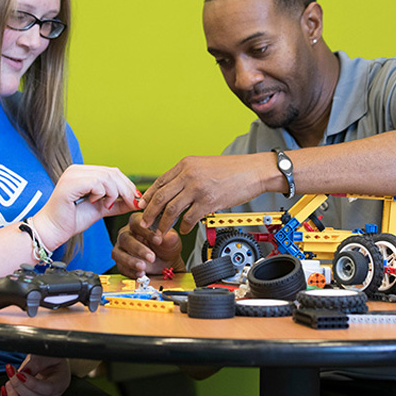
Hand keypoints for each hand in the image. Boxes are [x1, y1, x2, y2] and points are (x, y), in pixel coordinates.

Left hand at [0, 355, 70, 395]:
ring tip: (8, 382)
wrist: (46, 361)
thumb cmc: (49, 356)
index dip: (31, 383)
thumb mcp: (46, 353)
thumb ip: (37, 362)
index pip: (47, 389)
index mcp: (61, 382)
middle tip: (12, 373)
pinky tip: (4, 391)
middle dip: (18, 386)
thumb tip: (24, 373)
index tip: (19, 374)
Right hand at [31, 164, 140, 250]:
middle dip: (126, 189)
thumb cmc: (72, 220)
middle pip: (112, 172)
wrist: (53, 231)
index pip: (112, 172)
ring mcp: (72, 174)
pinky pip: (96, 183)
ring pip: (106, 177)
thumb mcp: (100, 209)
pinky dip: (102, 194)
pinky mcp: (70, 183)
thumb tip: (137, 202)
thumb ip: (116, 203)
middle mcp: (77, 170)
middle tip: (132, 203)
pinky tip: (95, 202)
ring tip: (107, 205)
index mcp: (83, 173)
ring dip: (113, 193)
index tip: (136, 199)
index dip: (127, 184)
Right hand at [111, 212, 184, 277]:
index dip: (146, 232)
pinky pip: (120, 267)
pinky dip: (130, 272)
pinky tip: (141, 274)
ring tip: (143, 267)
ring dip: (130, 261)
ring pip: (118, 253)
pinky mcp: (120, 262)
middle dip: (138, 249)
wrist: (166, 263)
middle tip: (151, 258)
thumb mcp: (172, 241)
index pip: (136, 223)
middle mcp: (126, 233)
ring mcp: (121, 248)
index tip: (158, 241)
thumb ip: (170, 238)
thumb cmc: (166, 246)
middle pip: (125, 238)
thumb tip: (167, 236)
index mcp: (138, 223)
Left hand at [139, 154, 267, 235]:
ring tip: (160, 232)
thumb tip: (173, 189)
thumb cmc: (232, 170)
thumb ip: (188, 175)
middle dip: (149, 213)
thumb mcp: (204, 165)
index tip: (142, 206)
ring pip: (171, 209)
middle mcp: (189, 174)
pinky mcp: (209, 201)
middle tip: (144, 223)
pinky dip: (183, 226)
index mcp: (185, 164)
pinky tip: (183, 230)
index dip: (148, 197)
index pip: (159, 182)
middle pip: (161, 197)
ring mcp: (198, 188)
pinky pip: (189, 218)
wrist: (254, 171)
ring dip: (163, 224)